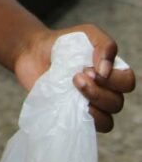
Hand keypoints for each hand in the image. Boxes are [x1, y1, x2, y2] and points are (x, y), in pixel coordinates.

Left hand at [14, 23, 135, 132]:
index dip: (113, 79)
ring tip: (71, 87)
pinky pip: (89, 128)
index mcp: (112, 73)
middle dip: (97, 91)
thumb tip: (106, 70)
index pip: (127, 82)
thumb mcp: (88, 33)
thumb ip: (104, 45)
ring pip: (107, 120)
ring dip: (90, 104)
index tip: (89, 68)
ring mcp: (90, 107)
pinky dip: (82, 118)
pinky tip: (69, 104)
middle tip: (76, 77)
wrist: (34, 53)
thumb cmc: (64, 43)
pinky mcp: (75, 117)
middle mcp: (106, 92)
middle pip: (117, 103)